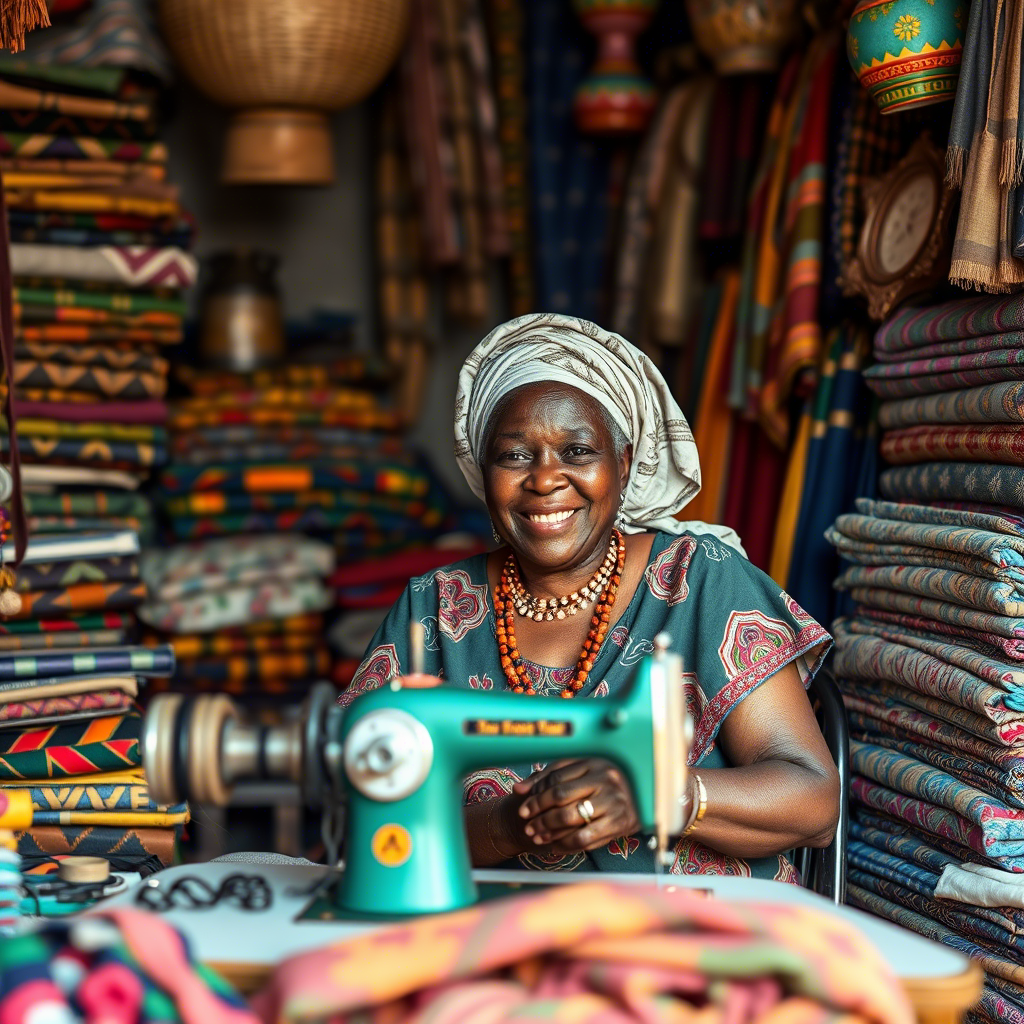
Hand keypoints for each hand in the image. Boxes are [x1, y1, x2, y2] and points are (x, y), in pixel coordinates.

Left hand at [512, 758, 640, 853]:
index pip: (556, 778)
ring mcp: (614, 801)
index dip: (536, 795)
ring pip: (571, 818)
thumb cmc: (601, 783)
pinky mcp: (620, 823)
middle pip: (561, 797)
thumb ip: (547, 777)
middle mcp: (606, 780)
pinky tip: (555, 845)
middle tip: (527, 825)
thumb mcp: (577, 773)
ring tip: (536, 836)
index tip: (523, 808)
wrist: (640, 797)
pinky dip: (566, 844)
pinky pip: (585, 837)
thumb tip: (517, 789)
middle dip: (539, 814)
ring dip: (549, 830)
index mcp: (594, 762)